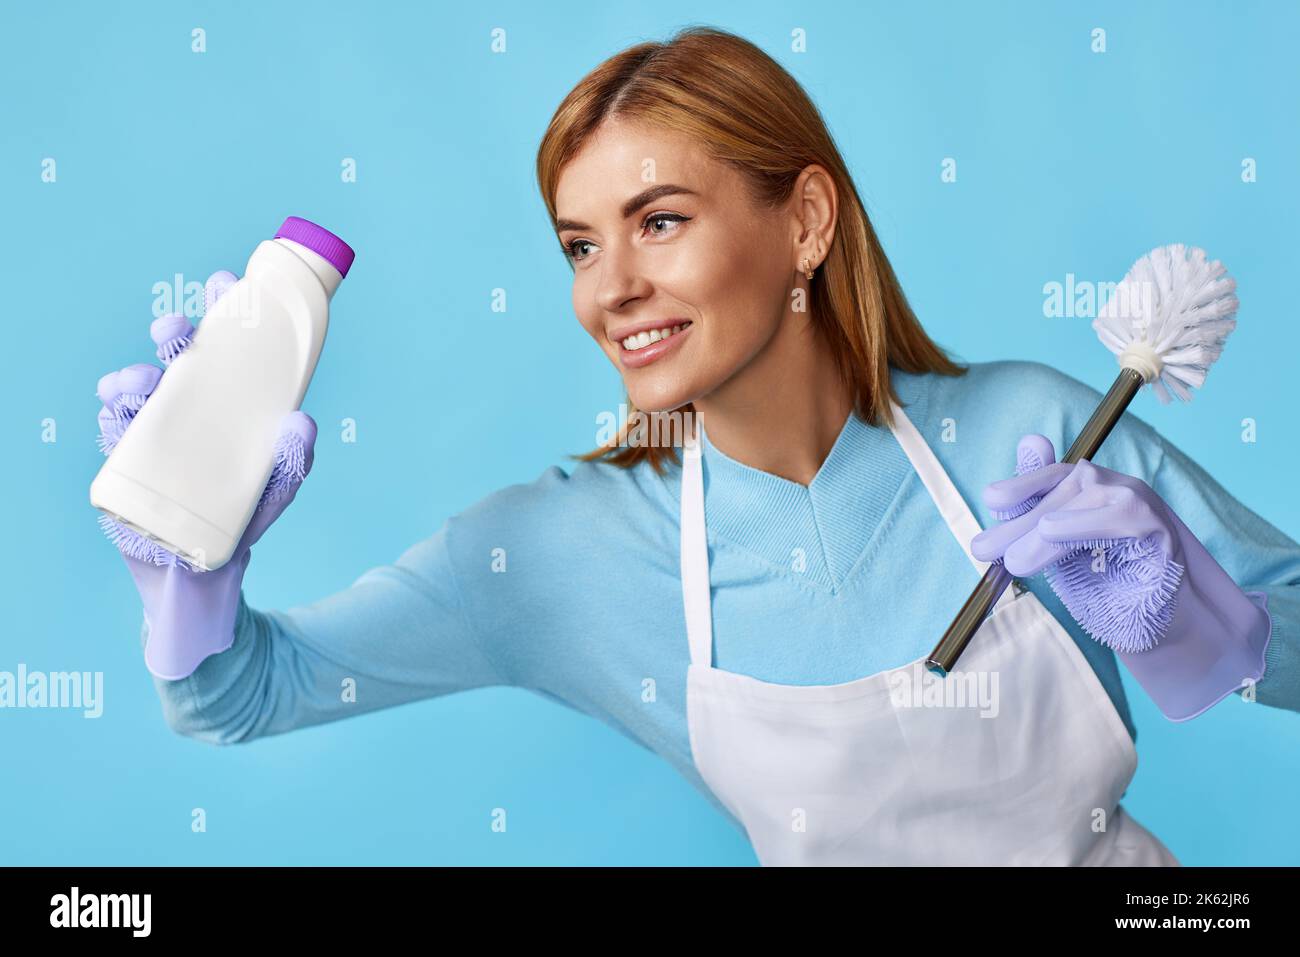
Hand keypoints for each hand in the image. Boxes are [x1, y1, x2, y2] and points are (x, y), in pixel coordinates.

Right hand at [96, 270, 317, 679]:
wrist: (208, 572)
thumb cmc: (244, 515)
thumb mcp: (279, 485)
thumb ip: (294, 457)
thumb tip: (301, 422)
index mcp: (223, 403)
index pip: (221, 348)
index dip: (220, 312)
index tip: (225, 284)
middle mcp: (184, 409)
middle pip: (171, 359)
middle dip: (171, 336)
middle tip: (179, 336)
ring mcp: (150, 433)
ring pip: (133, 388)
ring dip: (135, 376)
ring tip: (145, 382)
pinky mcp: (124, 462)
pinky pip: (111, 429)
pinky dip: (113, 415)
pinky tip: (120, 411)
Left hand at [970, 434, 1270, 720]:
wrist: (1144, 624)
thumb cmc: (1098, 583)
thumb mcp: (1053, 552)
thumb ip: (1029, 522)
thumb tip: (991, 493)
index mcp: (1088, 488)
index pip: (1052, 475)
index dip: (1022, 484)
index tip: (991, 500)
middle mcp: (1113, 486)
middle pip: (1060, 493)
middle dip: (1018, 524)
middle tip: (982, 550)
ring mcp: (1138, 503)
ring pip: (1084, 503)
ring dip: (1043, 533)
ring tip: (1014, 561)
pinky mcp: (1157, 528)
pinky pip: (1120, 516)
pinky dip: (1084, 523)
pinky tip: (1052, 532)